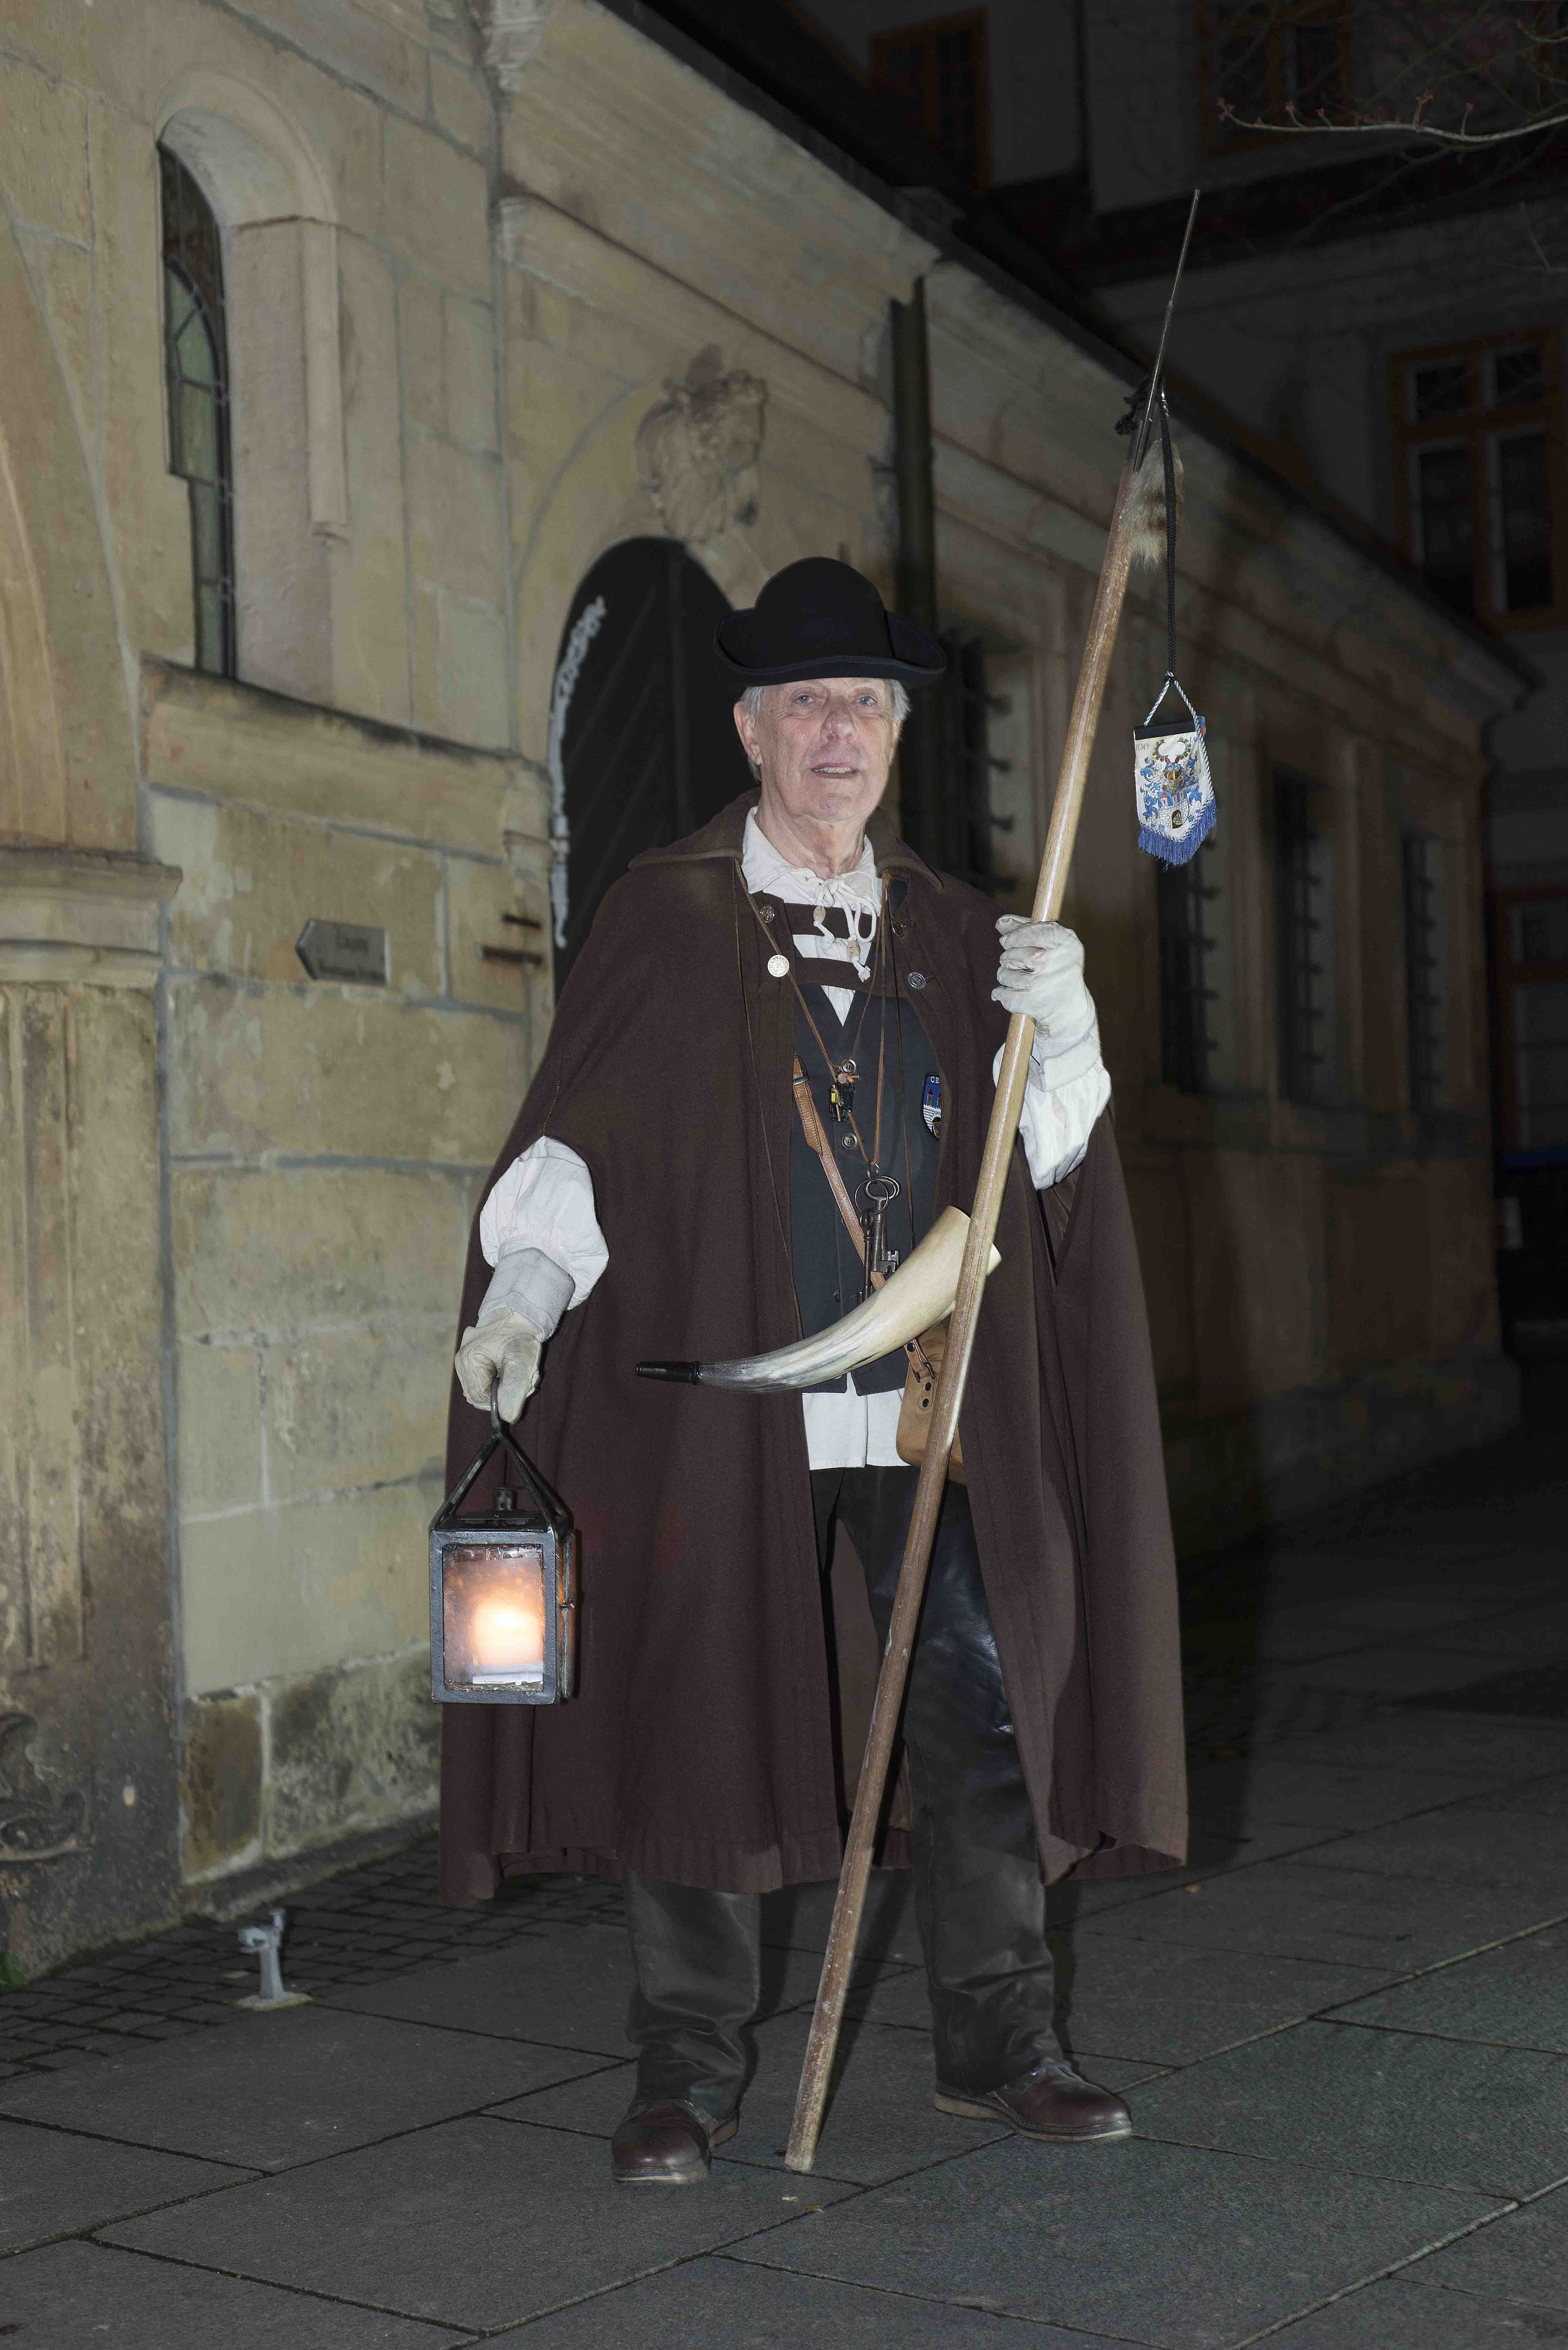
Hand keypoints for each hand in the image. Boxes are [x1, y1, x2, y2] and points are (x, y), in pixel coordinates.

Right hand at [454, 1306, 543, 1420]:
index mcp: (469, 1359)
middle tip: (522, 1379)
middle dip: (502, 1393)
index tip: (519, 1388)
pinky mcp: (469, 1359)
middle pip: (478, 1395)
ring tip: (517, 1371)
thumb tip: (507, 1417)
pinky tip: (508, 1369)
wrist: (520, 1314)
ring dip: (501, 1387)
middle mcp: (461, 1360)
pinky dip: (496, 1380)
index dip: (501, 1400)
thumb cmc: (521, 1336)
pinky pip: (480, 1380)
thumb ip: (514, 1390)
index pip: (479, 1398)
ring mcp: (463, 1359)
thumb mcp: (522, 1362)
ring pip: (480, 1389)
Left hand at [992, 917, 1094, 1058]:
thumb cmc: (1058, 970)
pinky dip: (1000, 994)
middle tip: (1014, 963)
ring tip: (1016, 979)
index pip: (1033, 930)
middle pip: (1013, 952)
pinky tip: (1005, 993)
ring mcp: (1044, 982)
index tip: (1009, 941)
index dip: (1016, 935)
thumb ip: (1026, 929)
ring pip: (1006, 974)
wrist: (1071, 1009)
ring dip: (1005, 976)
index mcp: (1067, 943)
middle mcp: (1057, 961)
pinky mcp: (1034, 1002)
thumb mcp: (1052, 946)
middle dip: (1008, 958)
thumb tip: (1001, 922)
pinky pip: (1003, 993)